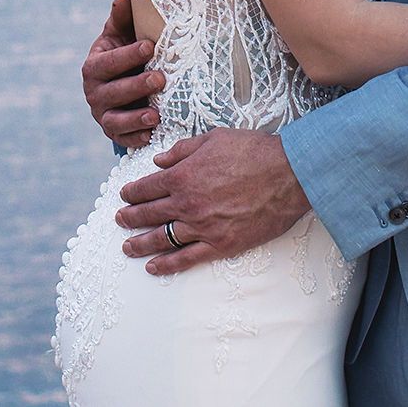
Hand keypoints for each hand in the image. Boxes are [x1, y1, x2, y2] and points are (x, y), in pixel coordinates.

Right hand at [81, 0, 164, 148]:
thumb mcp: (121, 36)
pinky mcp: (114, 133)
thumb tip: (122, 0)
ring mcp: (102, 115)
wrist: (121, 82)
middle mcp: (94, 93)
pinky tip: (151, 135)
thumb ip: (121, 20)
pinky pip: (123, 139)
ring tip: (156, 115)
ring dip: (135, 118)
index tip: (150, 46)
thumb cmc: (124, 54)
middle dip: (136, 86)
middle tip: (160, 78)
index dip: (127, 55)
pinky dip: (136, 139)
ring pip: (115, 120)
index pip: (108, 62)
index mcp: (93, 66)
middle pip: (112, 92)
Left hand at [114, 129, 310, 275]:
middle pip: (149, 214)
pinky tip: (153, 268)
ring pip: (161, 239)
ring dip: (140, 244)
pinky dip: (167, 265)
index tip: (124, 195)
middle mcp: (186, 204)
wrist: (288, 174)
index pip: (147, 187)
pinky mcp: (220, 245)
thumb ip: (182, 150)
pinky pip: (186, 258)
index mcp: (182, 176)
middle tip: (119, 220)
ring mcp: (202, 227)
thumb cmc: (253, 151)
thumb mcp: (213, 139)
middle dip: (130, 217)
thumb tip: (160, 160)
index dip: (131, 192)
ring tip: (127, 247)